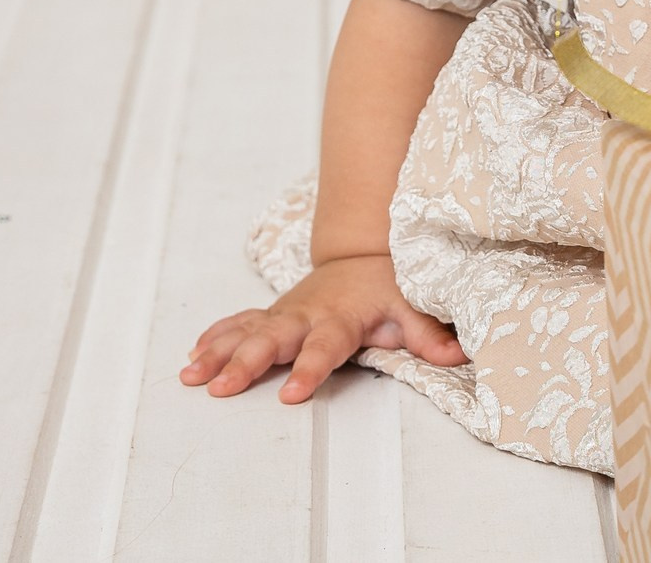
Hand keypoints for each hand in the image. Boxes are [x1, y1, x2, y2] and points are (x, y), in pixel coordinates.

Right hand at [182, 253, 462, 402]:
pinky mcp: (272, 313)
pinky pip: (239, 322)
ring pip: (247, 331)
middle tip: (221, 388)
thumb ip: (429, 334)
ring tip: (190, 376)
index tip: (291, 395)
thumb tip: (459, 355)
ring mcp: (284, 312)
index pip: (325, 346)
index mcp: (340, 318)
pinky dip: (215, 336)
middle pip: (273, 339)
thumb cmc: (388, 288)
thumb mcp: (413, 306)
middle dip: (246, 362)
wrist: (363, 255)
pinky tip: (192, 356)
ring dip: (218, 352)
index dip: (310, 369)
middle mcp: (306, 315)